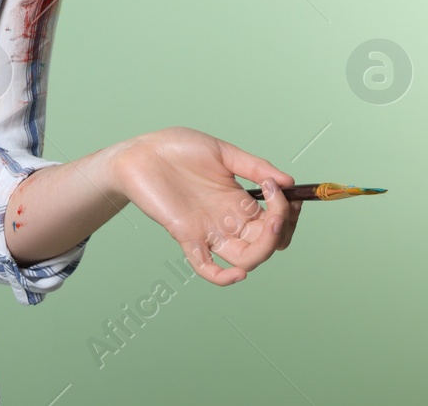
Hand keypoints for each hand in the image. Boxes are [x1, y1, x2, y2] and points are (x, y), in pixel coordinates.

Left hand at [111, 126, 302, 285]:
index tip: (288, 192)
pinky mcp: (185, 235)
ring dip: (265, 249)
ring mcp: (208, 230)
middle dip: (283, 229)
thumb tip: (288, 182)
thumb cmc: (176, 149)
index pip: (274, 223)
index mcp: (239, 201)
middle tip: (281, 204)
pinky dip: (223, 277)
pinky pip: (205, 267)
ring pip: (246, 258)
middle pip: (266, 243)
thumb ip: (253, 166)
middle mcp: (227, 220)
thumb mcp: (221, 152)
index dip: (288, 214)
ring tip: (271, 221)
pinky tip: (238, 272)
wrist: (140, 152)